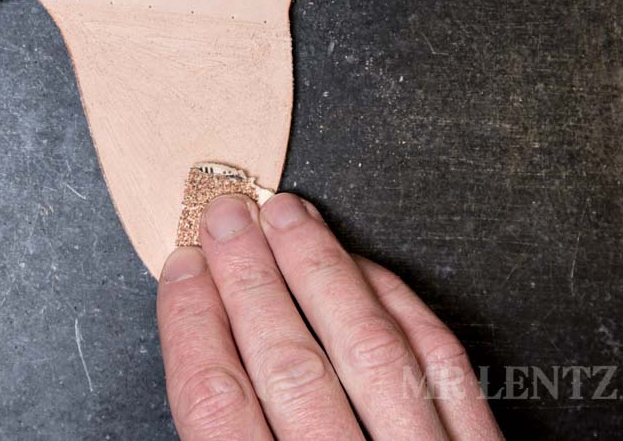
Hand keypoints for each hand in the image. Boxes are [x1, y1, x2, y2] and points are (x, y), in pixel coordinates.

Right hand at [157, 194, 503, 439]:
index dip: (192, 327)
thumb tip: (195, 367)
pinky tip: (366, 269)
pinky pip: (442, 366)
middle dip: (248, 280)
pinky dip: (401, 308)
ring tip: (288, 217)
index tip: (180, 272)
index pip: (219, 406)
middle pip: (288, 363)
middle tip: (226, 216)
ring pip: (367, 350)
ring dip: (321, 272)